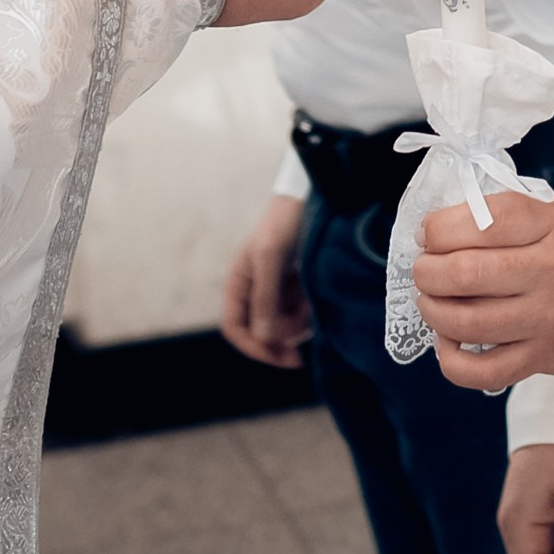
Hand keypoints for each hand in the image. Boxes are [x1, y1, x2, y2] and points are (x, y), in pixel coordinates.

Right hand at [220, 193, 310, 367]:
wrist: (313, 198)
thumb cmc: (284, 222)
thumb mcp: (270, 257)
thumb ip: (265, 297)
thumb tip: (263, 337)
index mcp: (239, 283)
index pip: (235, 328)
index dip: (252, 346)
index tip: (276, 355)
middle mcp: (256, 291)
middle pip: (261, 333)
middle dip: (280, 341)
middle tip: (301, 350)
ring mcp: (278, 290)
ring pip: (283, 327)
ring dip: (298, 327)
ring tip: (312, 308)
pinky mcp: (299, 288)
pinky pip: (300, 314)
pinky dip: (309, 315)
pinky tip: (317, 301)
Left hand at [413, 194, 553, 392]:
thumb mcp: (550, 211)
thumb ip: (497, 214)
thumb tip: (433, 232)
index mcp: (552, 225)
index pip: (483, 221)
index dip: (440, 227)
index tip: (428, 232)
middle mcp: (551, 273)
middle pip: (465, 273)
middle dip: (426, 270)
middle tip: (424, 268)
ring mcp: (546, 320)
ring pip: (467, 322)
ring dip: (432, 310)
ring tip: (431, 300)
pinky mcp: (542, 357)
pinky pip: (483, 371)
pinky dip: (451, 359)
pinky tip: (448, 340)